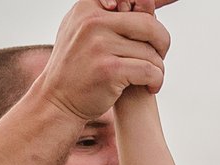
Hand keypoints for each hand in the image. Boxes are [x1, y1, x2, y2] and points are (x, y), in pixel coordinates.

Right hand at [42, 0, 173, 120]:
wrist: (58, 99)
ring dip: (158, 68)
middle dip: (162, 43)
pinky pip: (150, 70)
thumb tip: (149, 2)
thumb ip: (109, 14)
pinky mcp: (109, 69)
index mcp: (89, 6)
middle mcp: (93, 21)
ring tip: (149, 77)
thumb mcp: (85, 29)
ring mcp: (100, 45)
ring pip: (151, 52)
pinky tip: (150, 87)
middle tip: (158, 57)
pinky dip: (156, 81)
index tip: (157, 29)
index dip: (150, 12)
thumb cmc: (79, 65)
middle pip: (150, 25)